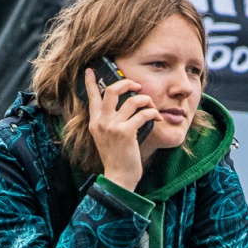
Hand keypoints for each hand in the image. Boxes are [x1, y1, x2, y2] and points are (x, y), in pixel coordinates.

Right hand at [86, 69, 158, 191]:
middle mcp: (101, 122)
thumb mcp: (106, 138)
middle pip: (111, 90)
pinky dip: (153, 114)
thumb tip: (124, 106)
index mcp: (95, 123)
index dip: (90, 82)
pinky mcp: (126, 133)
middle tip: (137, 86)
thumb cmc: (116, 158)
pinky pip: (143, 114)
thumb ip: (109, 122)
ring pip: (132, 100)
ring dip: (146, 100)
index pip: (91, 97)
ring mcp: (112, 127)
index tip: (89, 70)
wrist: (118, 177)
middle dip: (126, 83)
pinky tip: (158, 118)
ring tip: (152, 106)